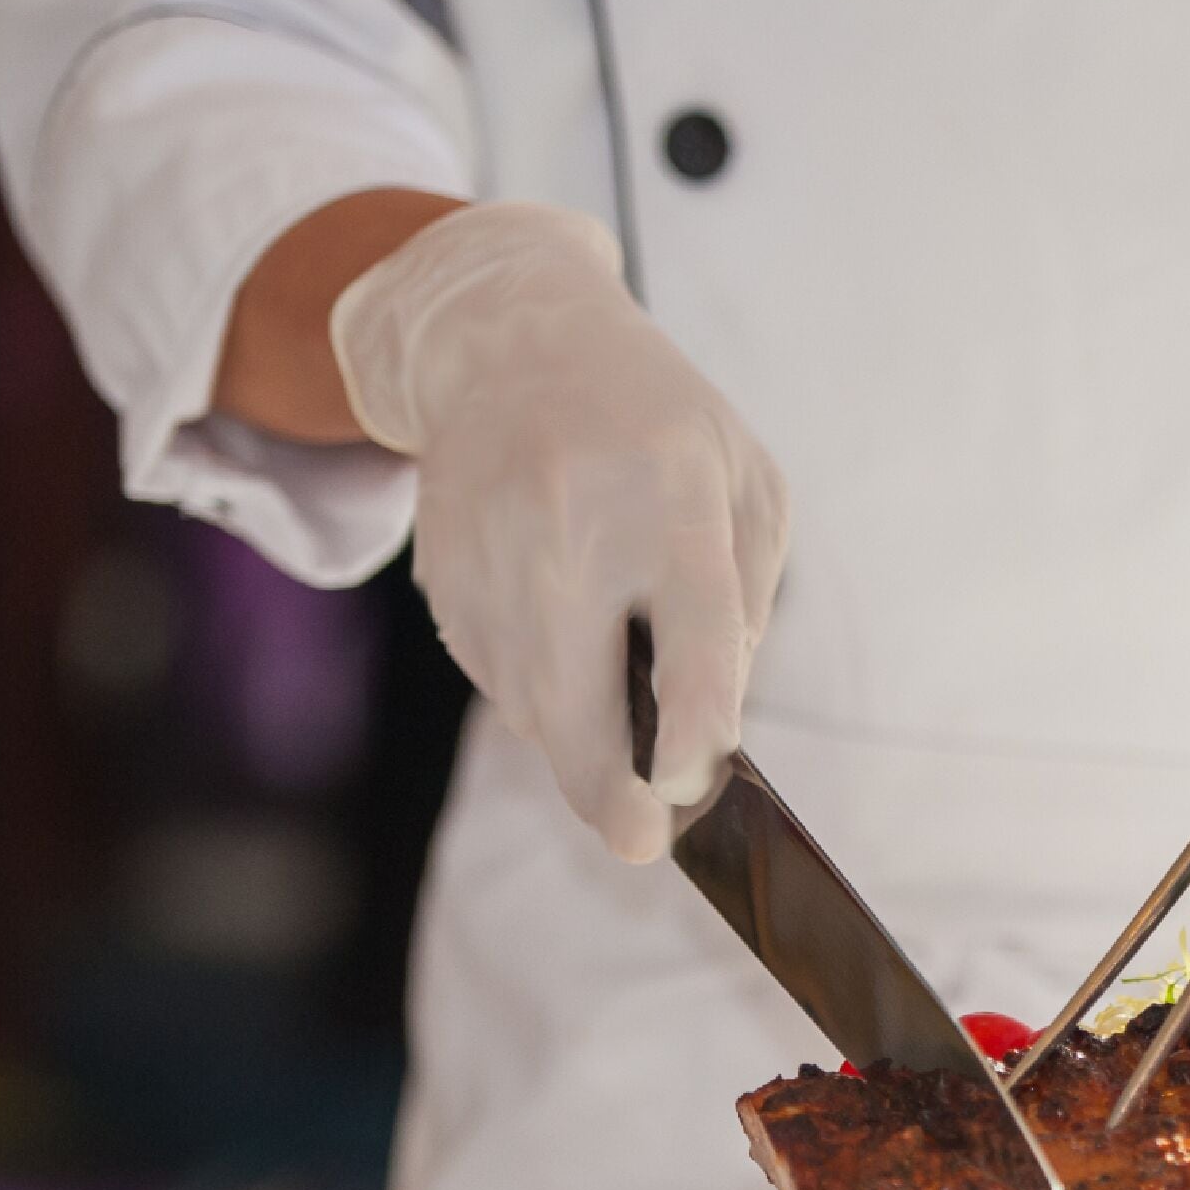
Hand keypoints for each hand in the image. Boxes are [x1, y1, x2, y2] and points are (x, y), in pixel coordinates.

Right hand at [330, 202, 787, 861]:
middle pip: (580, 697)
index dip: (691, 726)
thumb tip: (714, 715)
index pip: (691, 637)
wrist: (511, 347)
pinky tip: (565, 648)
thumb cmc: (660, 427)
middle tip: (639, 843)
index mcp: (669, 500)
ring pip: (533, 702)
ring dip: (579, 740)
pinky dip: (538, 692)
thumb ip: (747, 596)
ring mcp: (493, 554)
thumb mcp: (745, 482)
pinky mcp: (442, 576)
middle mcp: (571, 528)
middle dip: (608, 789)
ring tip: (620, 720)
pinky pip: (495, 676)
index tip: (688, 784)